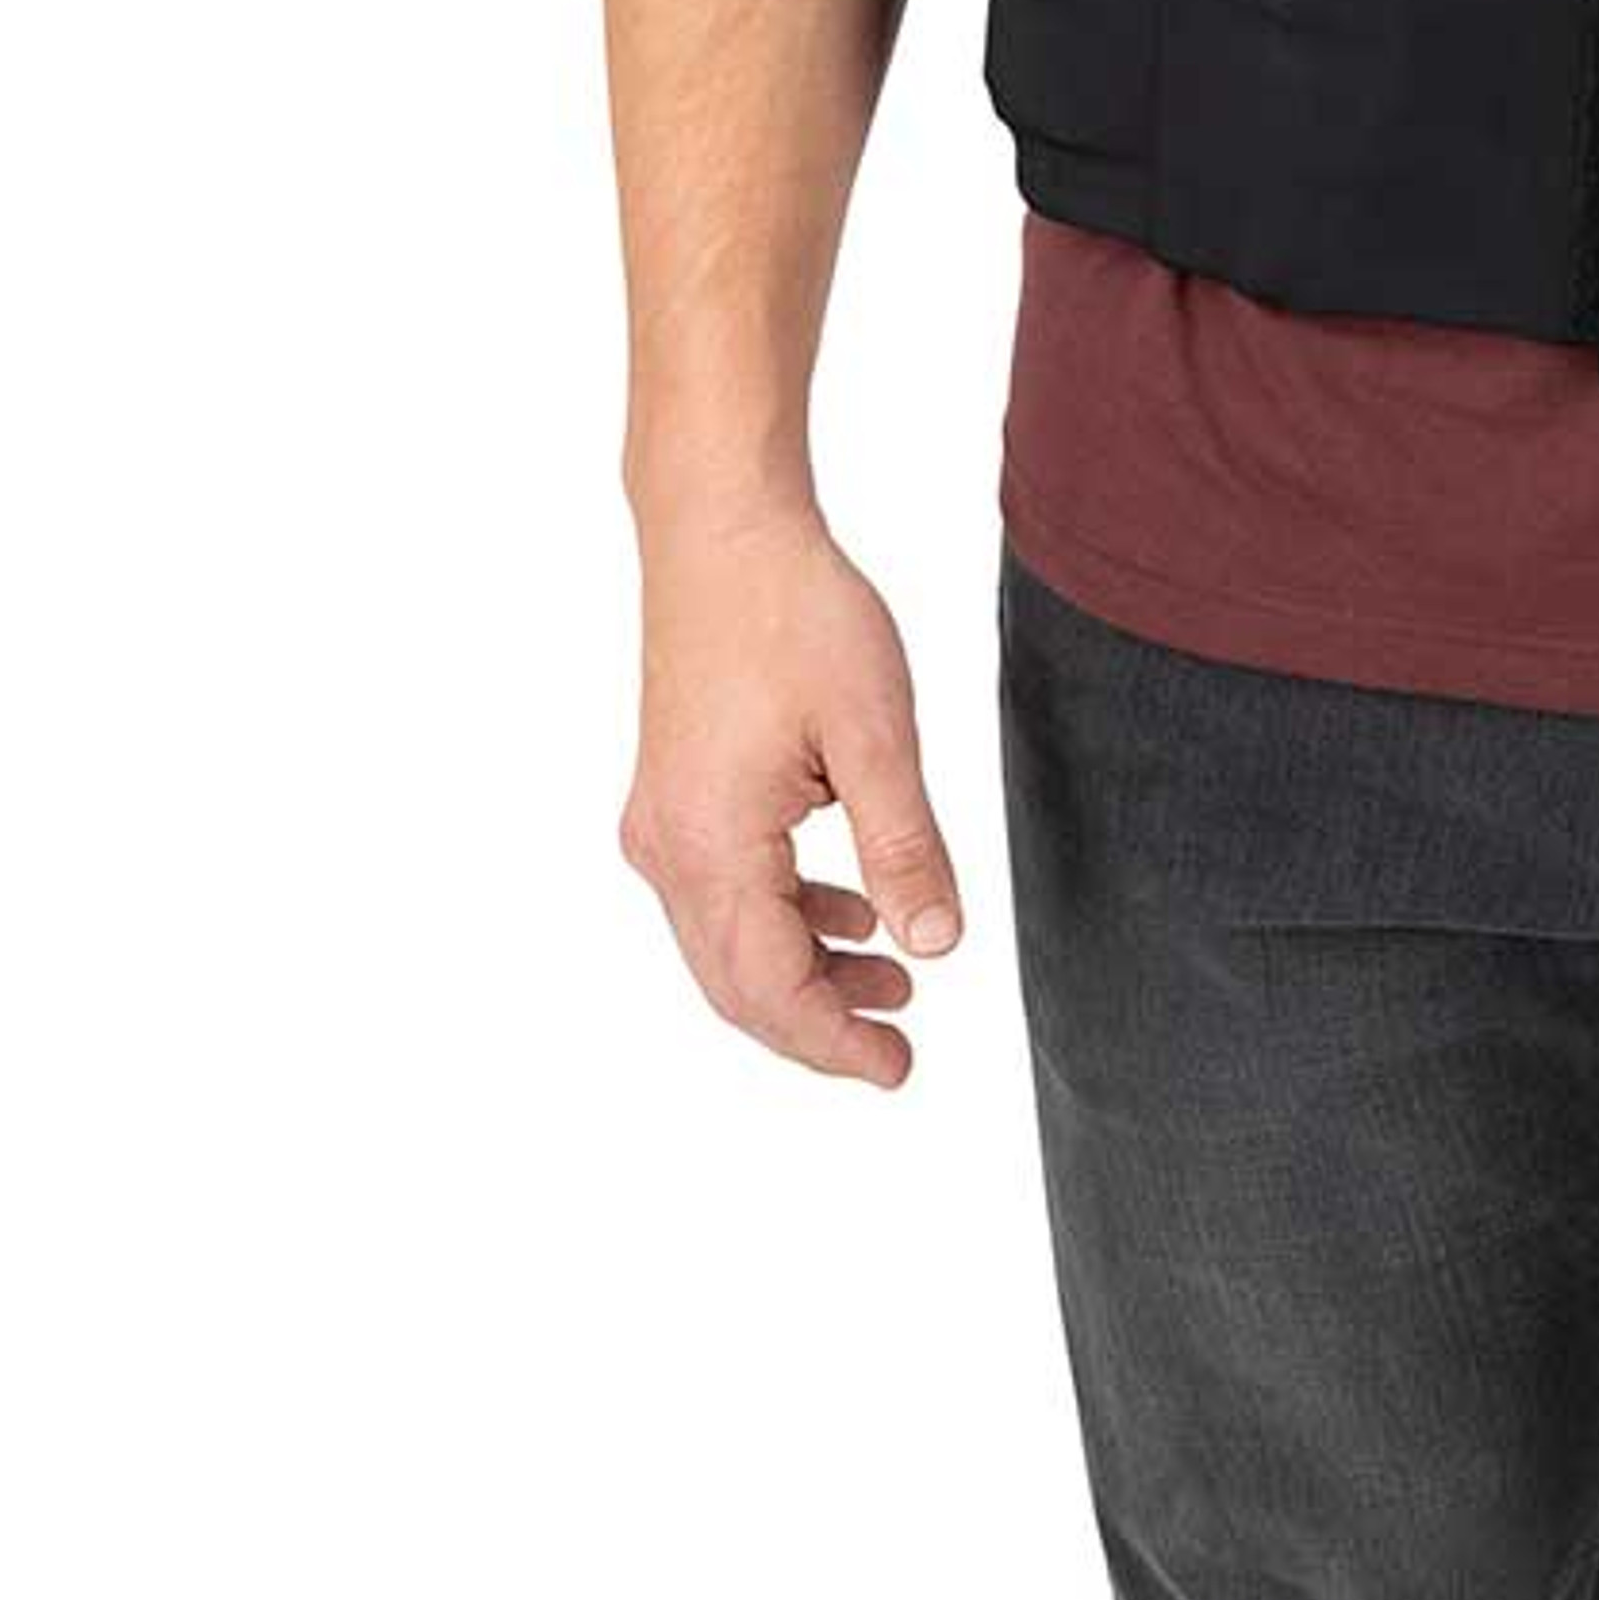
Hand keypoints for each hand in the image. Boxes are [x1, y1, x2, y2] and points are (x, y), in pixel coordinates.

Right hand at [620, 507, 964, 1086]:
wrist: (722, 529)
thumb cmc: (797, 614)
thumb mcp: (875, 734)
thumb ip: (904, 848)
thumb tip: (937, 949)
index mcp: (710, 846)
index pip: (769, 988)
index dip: (833, 1041)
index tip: (898, 1070)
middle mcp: (667, 848)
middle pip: (738, 980)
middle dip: (818, 1023)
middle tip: (899, 1050)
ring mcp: (661, 820)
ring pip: (729, 937)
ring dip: (806, 969)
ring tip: (894, 980)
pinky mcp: (675, 790)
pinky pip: (724, 888)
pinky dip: (786, 915)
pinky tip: (846, 912)